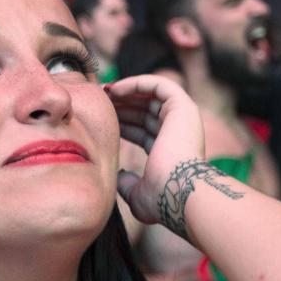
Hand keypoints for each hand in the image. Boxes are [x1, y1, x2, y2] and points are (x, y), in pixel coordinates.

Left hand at [106, 74, 204, 224]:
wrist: (179, 190)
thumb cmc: (161, 197)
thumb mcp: (138, 194)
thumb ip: (127, 184)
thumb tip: (117, 175)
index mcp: (169, 150)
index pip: (143, 130)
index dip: (121, 123)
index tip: (100, 118)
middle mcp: (178, 132)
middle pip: (145, 111)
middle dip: (121, 105)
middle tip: (98, 101)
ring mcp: (182, 118)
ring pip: (151, 95)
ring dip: (126, 92)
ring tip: (103, 92)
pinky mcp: (182, 105)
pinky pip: (158, 84)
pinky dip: (136, 83)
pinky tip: (115, 89)